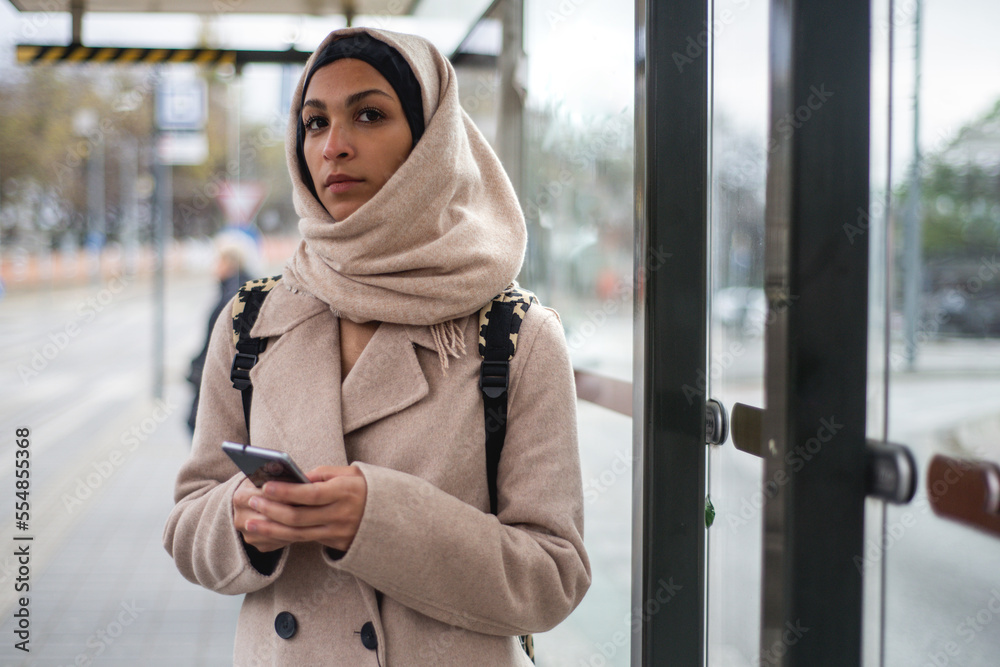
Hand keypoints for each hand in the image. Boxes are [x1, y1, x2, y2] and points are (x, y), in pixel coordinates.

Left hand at [236, 466, 367, 552]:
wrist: (392, 516)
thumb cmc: (365, 488)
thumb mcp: (350, 473)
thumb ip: (323, 474)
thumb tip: (296, 478)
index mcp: (346, 493)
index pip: (311, 494)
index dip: (287, 492)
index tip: (266, 486)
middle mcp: (342, 515)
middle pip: (299, 517)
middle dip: (272, 510)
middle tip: (252, 502)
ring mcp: (338, 533)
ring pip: (298, 534)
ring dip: (271, 529)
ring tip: (251, 523)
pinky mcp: (335, 544)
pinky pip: (305, 540)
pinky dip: (284, 536)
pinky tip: (269, 530)